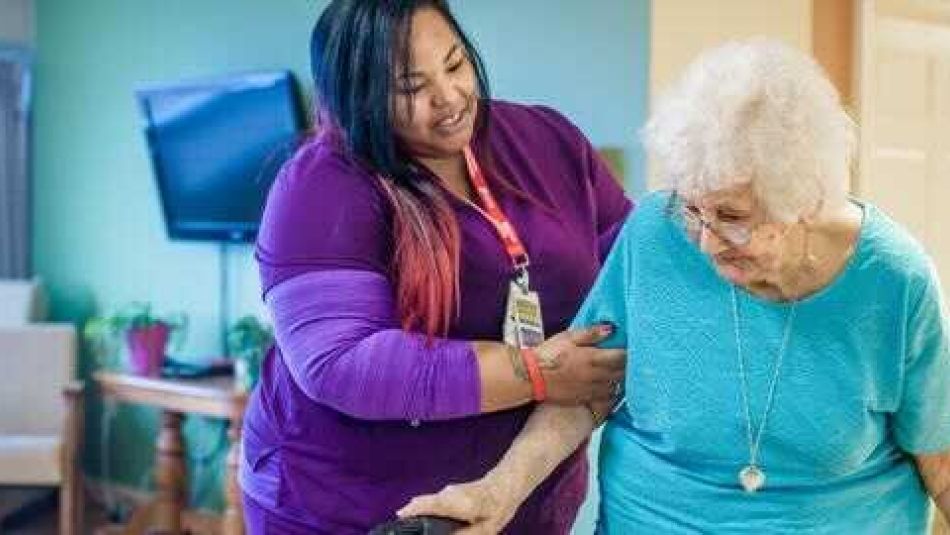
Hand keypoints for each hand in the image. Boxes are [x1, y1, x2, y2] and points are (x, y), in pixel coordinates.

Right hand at [397, 478, 517, 534]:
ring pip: (427, 502)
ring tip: (412, 527)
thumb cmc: (498, 507)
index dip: (411, 511)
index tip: (399, 518)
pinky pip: (433, 502)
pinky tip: (426, 523)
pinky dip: (426, 510)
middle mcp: (449, 494)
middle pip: (423, 502)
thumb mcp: (486, 529)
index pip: (428, 504)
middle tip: (403, 531)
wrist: (506, 485)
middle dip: (410, 515)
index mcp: (457, 503)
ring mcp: (448, 491)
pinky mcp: (449, 492)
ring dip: (418, 513)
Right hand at [537, 323, 625, 404]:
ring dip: (621, 379)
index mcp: (593, 359)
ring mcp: (591, 390)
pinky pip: (605, 397)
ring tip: (622, 372)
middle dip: (628, 366)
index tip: (632, 348)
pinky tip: (610, 386)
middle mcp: (596, 376)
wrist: (532, 377)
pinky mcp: (585, 399)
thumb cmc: (549, 354)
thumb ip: (591, 333)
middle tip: (631, 360)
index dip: (629, 353)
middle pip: (622, 373)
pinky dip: (611, 391)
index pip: (621, 357)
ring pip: (616, 386)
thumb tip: (611, 329)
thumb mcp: (568, 337)